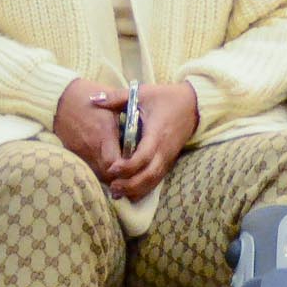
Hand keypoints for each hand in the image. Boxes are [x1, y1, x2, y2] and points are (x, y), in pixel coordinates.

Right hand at [54, 78, 125, 182]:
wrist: (59, 97)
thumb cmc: (88, 96)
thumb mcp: (112, 105)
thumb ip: (127, 120)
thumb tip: (144, 132)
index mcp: (104, 133)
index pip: (116, 164)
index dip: (126, 170)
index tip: (134, 167)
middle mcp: (92, 146)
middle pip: (107, 174)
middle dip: (119, 177)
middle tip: (129, 172)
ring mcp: (80, 151)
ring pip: (97, 174)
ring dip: (108, 174)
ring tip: (119, 170)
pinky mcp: (72, 153)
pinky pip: (88, 167)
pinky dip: (97, 168)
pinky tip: (104, 162)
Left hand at [100, 81, 198, 201]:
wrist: (193, 105)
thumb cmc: (166, 98)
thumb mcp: (141, 93)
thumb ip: (116, 97)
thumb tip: (93, 99)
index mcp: (156, 134)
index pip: (143, 156)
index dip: (128, 166)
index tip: (112, 169)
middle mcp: (164, 150)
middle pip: (149, 175)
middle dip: (130, 184)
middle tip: (112, 186)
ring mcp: (168, 157)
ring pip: (154, 180)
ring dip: (136, 189)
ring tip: (117, 193)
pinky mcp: (169, 161)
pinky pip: (157, 179)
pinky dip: (144, 187)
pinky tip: (130, 192)